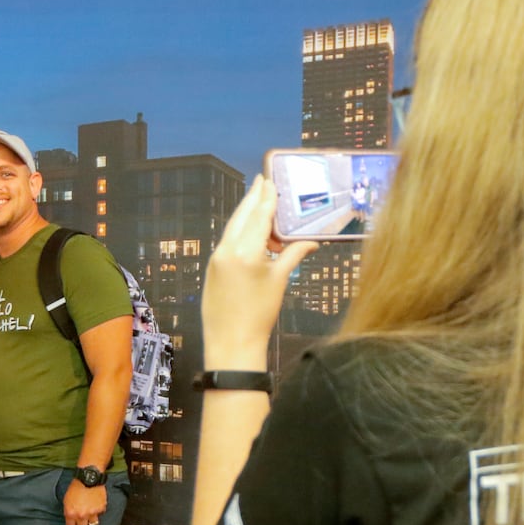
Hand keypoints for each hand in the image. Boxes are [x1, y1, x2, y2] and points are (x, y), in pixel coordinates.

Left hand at [63, 479, 107, 524]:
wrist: (88, 478)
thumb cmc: (75, 487)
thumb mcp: (66, 500)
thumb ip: (69, 511)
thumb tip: (72, 519)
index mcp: (71, 513)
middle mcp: (81, 515)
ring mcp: (92, 513)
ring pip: (93, 524)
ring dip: (92, 520)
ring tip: (91, 515)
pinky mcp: (101, 508)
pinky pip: (100, 514)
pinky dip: (99, 510)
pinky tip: (96, 505)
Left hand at [202, 176, 317, 368]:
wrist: (232, 343)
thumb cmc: (259, 315)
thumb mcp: (280, 281)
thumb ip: (293, 255)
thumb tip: (312, 242)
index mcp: (246, 251)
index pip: (259, 216)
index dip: (267, 198)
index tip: (270, 181)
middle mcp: (227, 250)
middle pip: (241, 216)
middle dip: (252, 198)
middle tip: (261, 181)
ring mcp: (216, 258)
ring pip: (232, 227)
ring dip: (246, 215)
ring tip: (259, 204)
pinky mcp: (211, 268)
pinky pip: (227, 242)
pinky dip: (239, 233)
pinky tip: (250, 233)